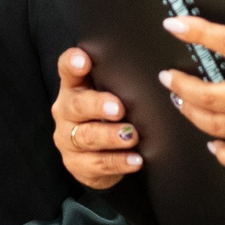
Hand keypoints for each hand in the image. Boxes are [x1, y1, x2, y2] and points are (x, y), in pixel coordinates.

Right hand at [51, 47, 140, 189]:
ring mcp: (68, 139)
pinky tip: (135, 160)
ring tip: (132, 136)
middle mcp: (66, 111)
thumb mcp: (109, 97)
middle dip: (98, 105)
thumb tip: (159, 73)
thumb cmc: (107, 117)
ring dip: (110, 136)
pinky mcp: (76, 164)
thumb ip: (119, 84)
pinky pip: (98, 163)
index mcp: (74, 88)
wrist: (97, 157)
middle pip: (76, 105)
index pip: (67, 70)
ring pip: (86, 136)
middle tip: (118, 108)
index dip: (73, 63)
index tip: (83, 60)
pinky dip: (118, 161)